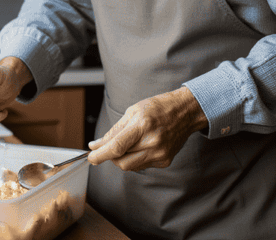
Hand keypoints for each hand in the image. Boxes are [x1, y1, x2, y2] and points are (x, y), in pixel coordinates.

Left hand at [87, 87, 207, 170]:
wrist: (185, 112)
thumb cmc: (158, 108)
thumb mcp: (132, 111)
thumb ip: (114, 131)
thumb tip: (97, 145)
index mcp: (142, 125)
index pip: (116, 147)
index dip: (100, 155)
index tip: (91, 157)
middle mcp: (152, 142)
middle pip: (121, 161)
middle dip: (109, 157)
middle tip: (105, 149)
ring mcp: (160, 154)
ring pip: (130, 167)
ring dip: (120, 159)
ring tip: (125, 145)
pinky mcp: (165, 161)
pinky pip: (141, 166)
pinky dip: (134, 159)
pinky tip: (139, 147)